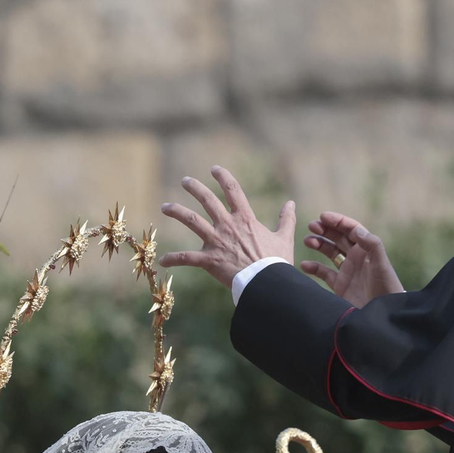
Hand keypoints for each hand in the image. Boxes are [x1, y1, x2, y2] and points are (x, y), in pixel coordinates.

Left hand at [158, 166, 295, 287]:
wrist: (267, 283)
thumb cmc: (276, 263)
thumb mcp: (284, 238)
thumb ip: (286, 219)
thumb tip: (291, 203)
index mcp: (245, 219)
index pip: (233, 190)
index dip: (223, 177)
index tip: (214, 169)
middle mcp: (227, 225)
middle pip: (207, 200)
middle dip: (194, 188)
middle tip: (185, 181)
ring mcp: (216, 241)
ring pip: (191, 221)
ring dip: (177, 211)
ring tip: (165, 207)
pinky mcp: (209, 260)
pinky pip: (187, 258)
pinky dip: (174, 259)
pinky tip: (163, 261)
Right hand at [301, 213, 403, 309]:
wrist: (382, 314)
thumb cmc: (386, 287)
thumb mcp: (381, 264)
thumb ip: (372, 245)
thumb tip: (356, 231)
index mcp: (366, 249)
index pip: (351, 230)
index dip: (337, 221)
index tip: (323, 216)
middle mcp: (356, 257)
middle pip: (338, 238)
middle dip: (325, 230)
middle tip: (312, 226)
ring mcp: (347, 271)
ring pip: (329, 252)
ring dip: (318, 244)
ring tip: (308, 240)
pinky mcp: (340, 285)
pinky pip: (323, 273)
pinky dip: (313, 268)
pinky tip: (304, 265)